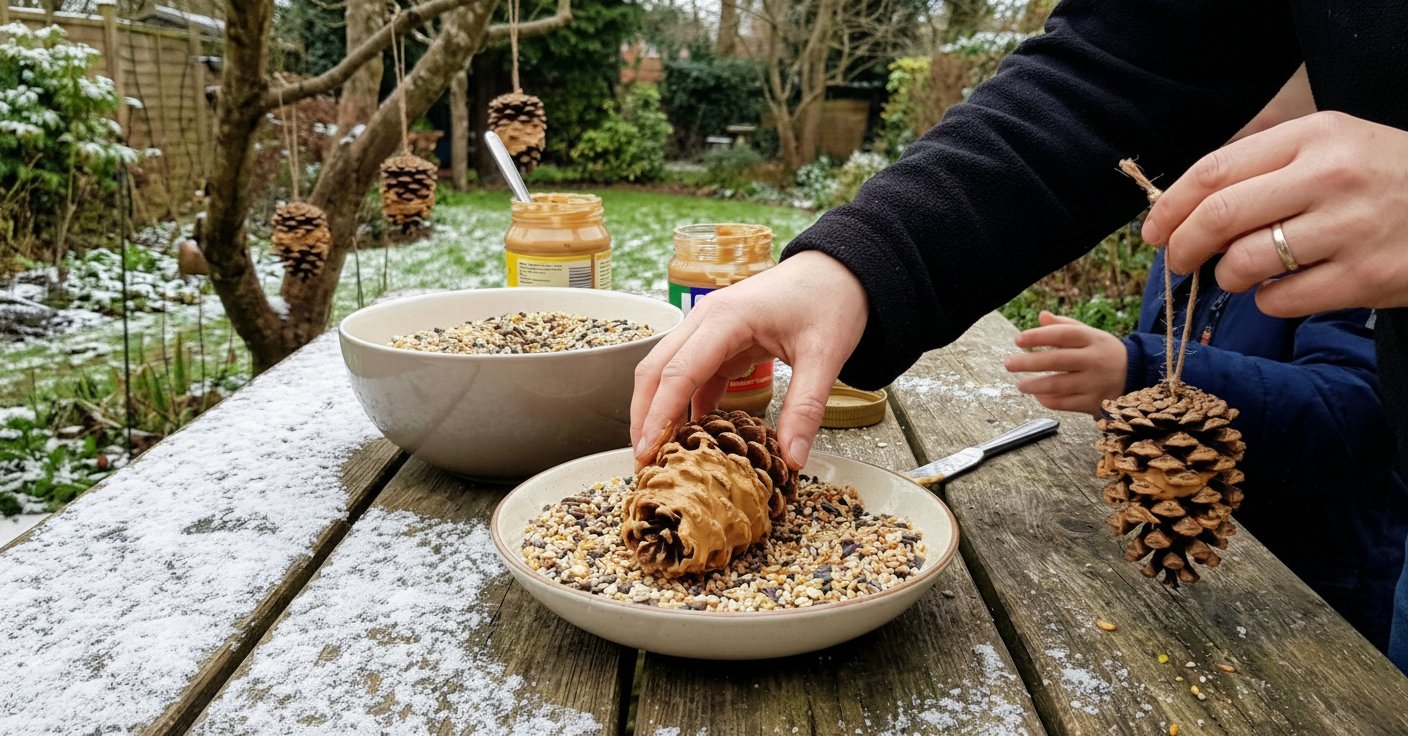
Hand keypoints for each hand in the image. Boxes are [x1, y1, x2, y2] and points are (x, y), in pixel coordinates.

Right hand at [631, 250, 867, 468]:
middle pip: (656, 369)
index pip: (678, 373)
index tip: (647, 451)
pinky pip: (693, 373)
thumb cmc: (831, 299)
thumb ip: (805, 408)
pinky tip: (691, 432)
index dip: (658, 415)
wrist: (841, 269)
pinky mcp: (721, 338)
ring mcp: (710, 326)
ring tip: (660, 452)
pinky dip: (687, 402)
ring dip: (659, 408)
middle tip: (643, 460)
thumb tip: (793, 458)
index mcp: (726, 318)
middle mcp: (707, 318)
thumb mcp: (825, 355)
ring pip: (667, 370)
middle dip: (644, 415)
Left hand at [1004, 311, 1126, 415]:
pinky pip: (1065, 403)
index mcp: (1093, 339)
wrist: (1137, 375)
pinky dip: (1048, 400)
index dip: (1038, 336)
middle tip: (1008, 364)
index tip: (1018, 340)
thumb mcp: (1090, 334)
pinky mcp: (1095, 402)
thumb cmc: (1104, 351)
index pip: (1062, 334)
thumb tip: (1041, 315)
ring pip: (1058, 385)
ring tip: (1020, 384)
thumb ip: (1065, 326)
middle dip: (1028, 363)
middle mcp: (1094, 360)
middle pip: (1056, 360)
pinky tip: (1038, 396)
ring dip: (1034, 385)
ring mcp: (1095, 383)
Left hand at [1142, 111, 1407, 316]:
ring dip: (1226, 276)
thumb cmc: (1381, 178)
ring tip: (1239, 273)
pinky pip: (1280, 300)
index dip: (1170, 206)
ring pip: (1244, 262)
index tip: (1153, 229)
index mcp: (1314, 136)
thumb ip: (1264, 166)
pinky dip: (1267, 300)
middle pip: (1218, 216)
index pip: (1215, 171)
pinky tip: (1283, 288)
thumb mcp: (1331, 146)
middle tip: (1177, 261)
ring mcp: (1350, 228)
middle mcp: (1330, 176)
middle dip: (1182, 246)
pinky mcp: (1365, 277)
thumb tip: (1182, 206)